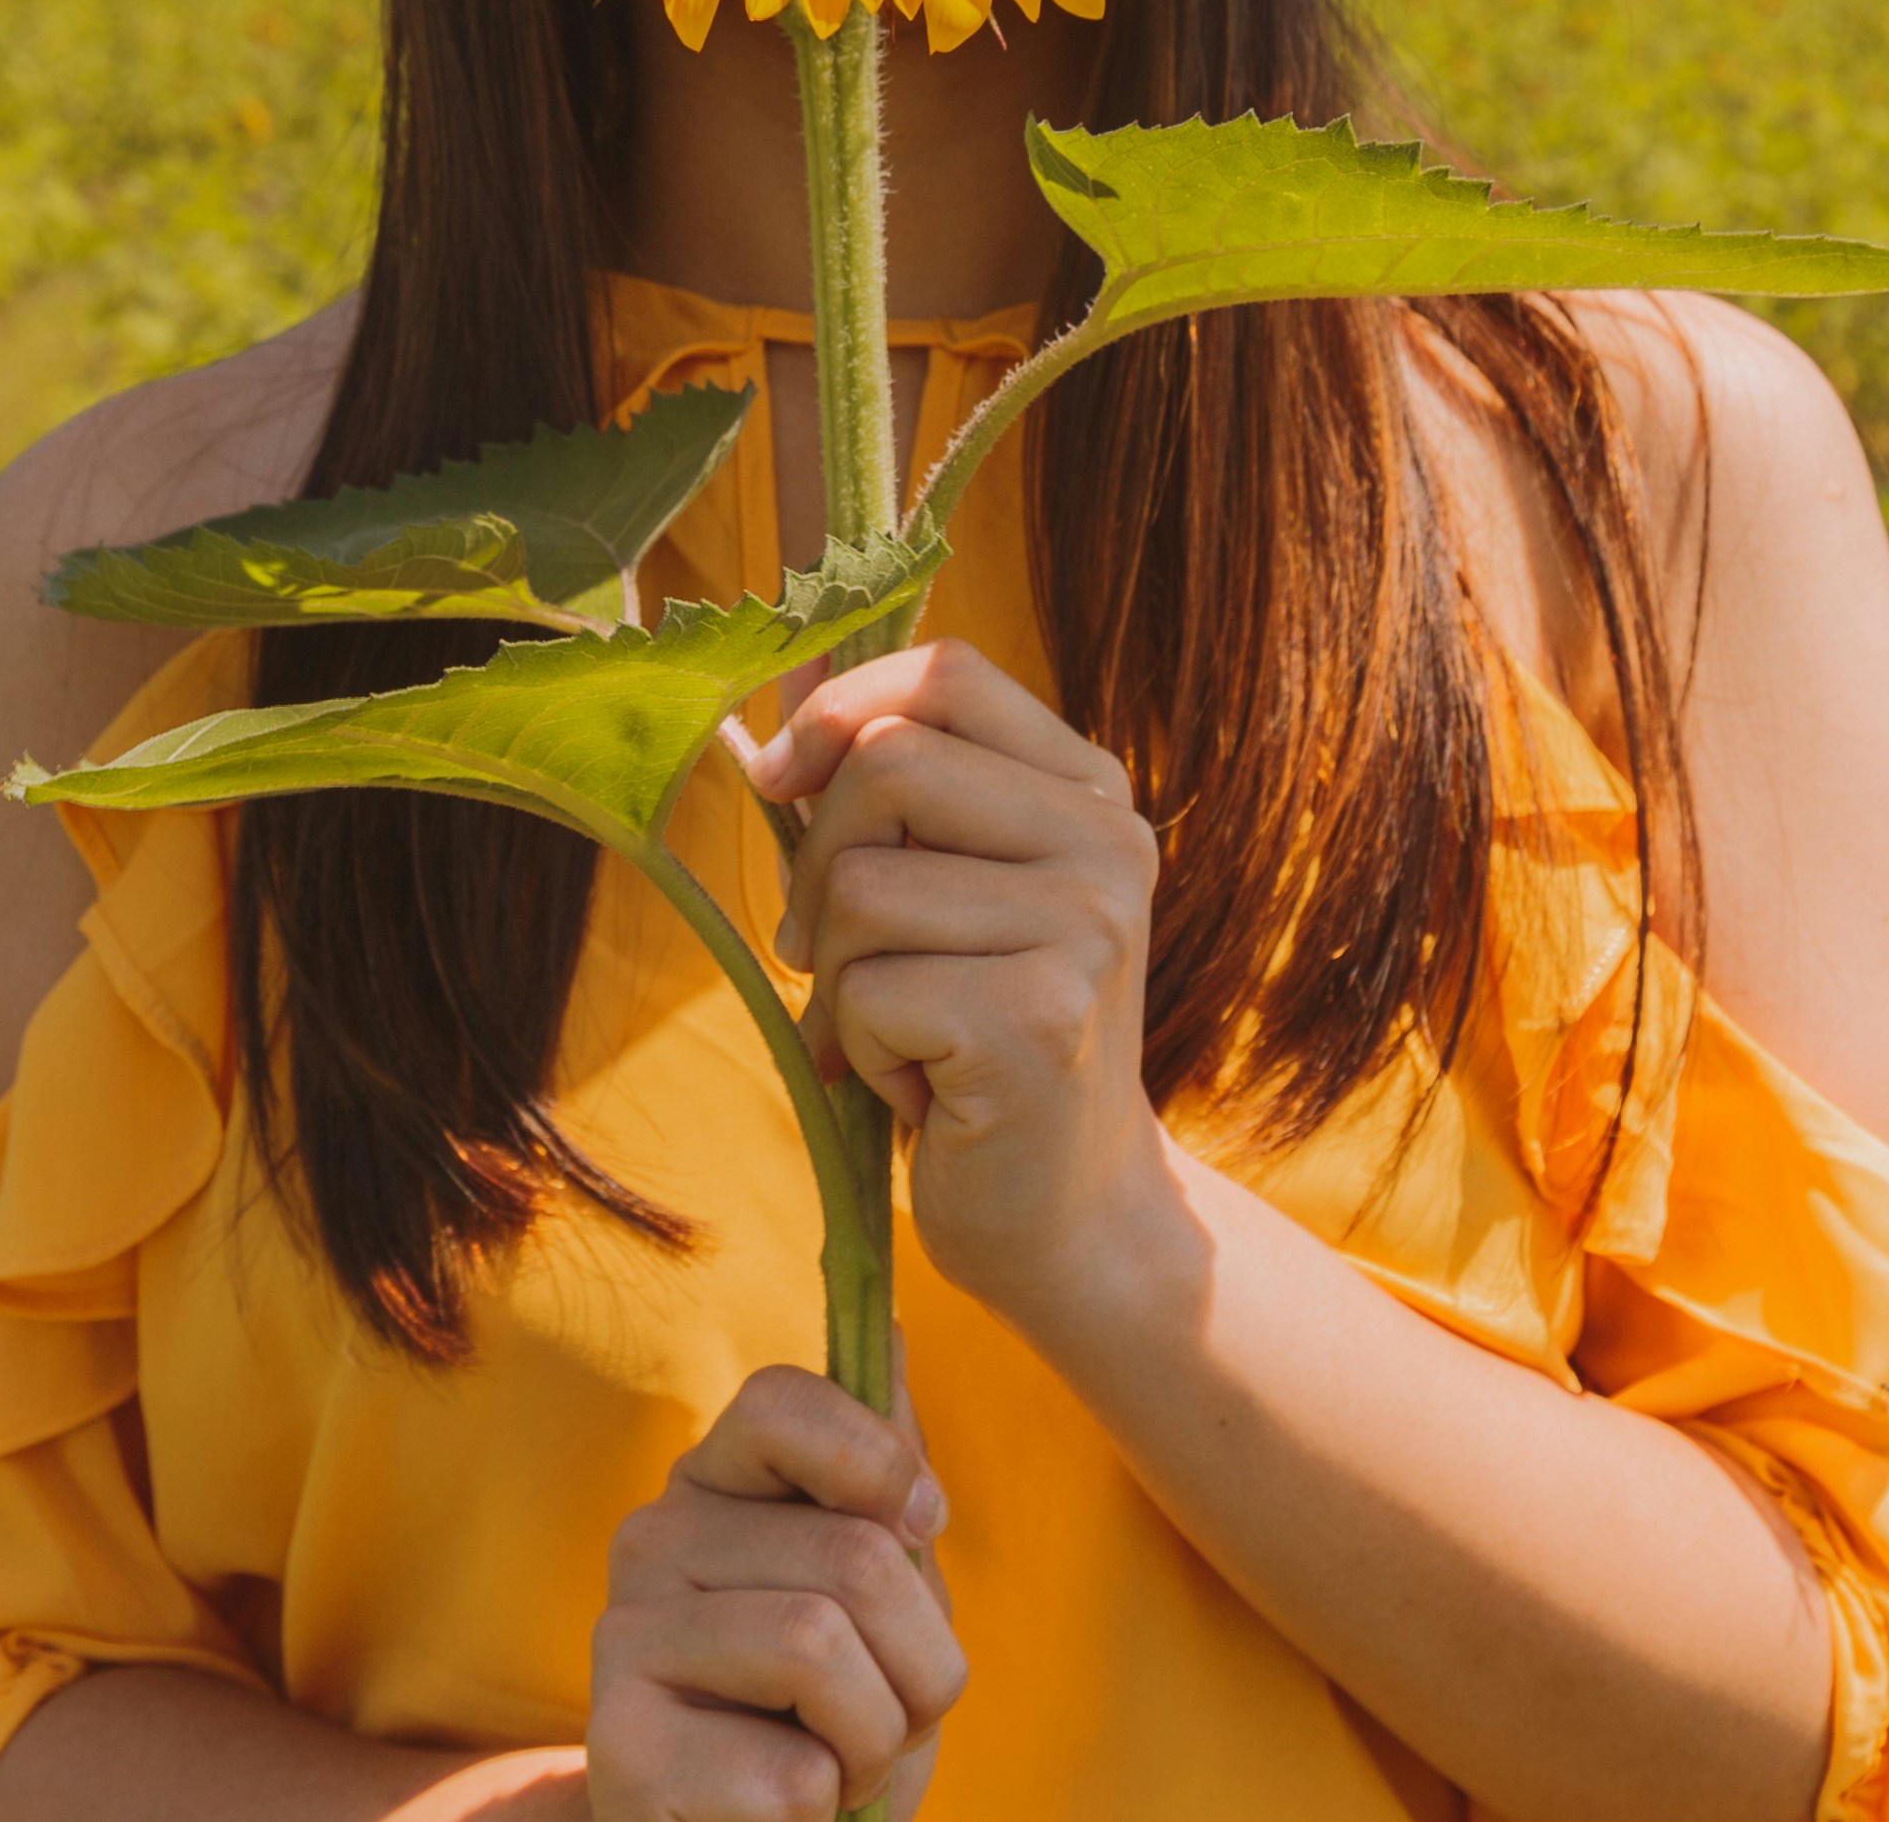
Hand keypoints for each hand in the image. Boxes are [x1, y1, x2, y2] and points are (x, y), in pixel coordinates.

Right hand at [586, 1367, 960, 1820]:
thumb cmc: (820, 1716)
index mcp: (714, 1485)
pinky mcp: (621, 1751)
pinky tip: (778, 1814)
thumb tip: (889, 1324)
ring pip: (821, 1651)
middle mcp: (650, 1540)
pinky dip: (822, 1811)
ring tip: (833, 1764)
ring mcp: (622, 1641)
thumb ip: (875, 1469)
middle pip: (853, 1553)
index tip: (917, 1529)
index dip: (879, 1463)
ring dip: (873, 1743)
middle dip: (919, 1666)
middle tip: (878, 1716)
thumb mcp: (873, 1591)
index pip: (783, 1401)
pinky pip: (791, 1773)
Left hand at [740, 641, 1177, 1327]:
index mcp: (1089, 790)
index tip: (780, 780)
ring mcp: (1085, 930)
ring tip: (903, 1035)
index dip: (838, 709)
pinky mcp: (1038, 1020)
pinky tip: (922, 1089)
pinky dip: (857, 1050)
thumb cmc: (976, 1040)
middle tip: (838, 960)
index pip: (946, 676)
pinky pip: (864, 992)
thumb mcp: (942, 890)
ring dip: (840, 980)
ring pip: (859, 887)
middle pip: (886, 766)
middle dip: (819, 868)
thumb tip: (781, 687)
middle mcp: (1108, 842)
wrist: (1066, 1212)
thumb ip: (880, 785)